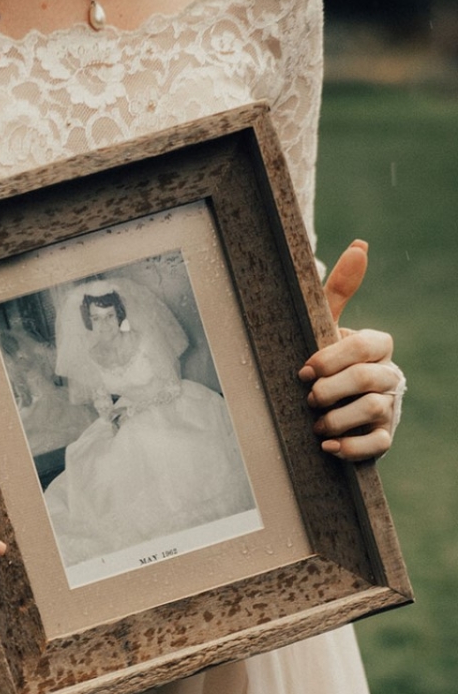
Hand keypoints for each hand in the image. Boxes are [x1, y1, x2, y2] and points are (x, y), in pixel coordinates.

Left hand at [299, 240, 402, 460]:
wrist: (327, 400)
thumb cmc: (326, 356)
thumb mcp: (326, 324)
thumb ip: (338, 289)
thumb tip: (360, 245)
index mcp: (377, 346)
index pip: (365, 347)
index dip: (332, 358)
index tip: (304, 369)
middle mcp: (388, 375)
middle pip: (367, 380)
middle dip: (332, 389)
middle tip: (308, 397)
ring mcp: (389, 407)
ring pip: (374, 410)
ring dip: (337, 419)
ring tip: (314, 424)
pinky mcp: (383, 437)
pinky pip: (377, 445)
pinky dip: (350, 448)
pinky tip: (327, 446)